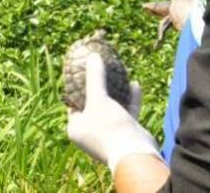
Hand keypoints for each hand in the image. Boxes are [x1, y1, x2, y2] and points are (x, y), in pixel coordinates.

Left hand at [66, 53, 162, 173]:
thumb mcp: (98, 99)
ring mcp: (109, 134)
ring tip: (118, 74)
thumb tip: (92, 56)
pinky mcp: (125, 134)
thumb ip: (94, 78)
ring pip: (111, 108)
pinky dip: (129, 100)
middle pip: (93, 105)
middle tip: (101, 70)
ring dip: (116, 93)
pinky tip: (134, 84)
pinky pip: (126, 113)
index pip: (73, 104)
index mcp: (76, 128)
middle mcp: (90, 133)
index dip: (77, 88)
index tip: (82, 72)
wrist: (135, 154)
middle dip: (99, 88)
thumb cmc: (109, 127)